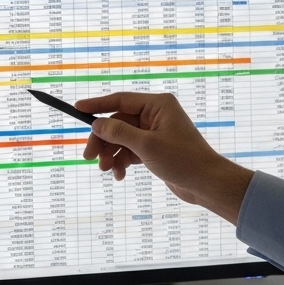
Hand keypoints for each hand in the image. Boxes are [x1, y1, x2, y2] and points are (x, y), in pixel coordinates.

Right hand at [75, 92, 250, 221]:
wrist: (206, 184)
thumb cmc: (183, 160)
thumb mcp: (146, 146)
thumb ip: (119, 133)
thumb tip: (96, 125)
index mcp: (157, 105)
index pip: (121, 100)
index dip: (97, 105)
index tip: (77, 109)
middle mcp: (156, 116)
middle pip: (118, 123)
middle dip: (103, 140)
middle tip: (88, 157)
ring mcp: (155, 133)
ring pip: (122, 139)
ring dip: (111, 155)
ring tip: (106, 170)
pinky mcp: (154, 150)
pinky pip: (130, 152)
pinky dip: (122, 162)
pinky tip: (120, 175)